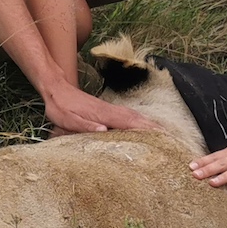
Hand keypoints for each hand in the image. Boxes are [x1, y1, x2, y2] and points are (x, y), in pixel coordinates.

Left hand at [41, 85, 160, 134]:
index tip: (162, 136)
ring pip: (134, 117)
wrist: (56, 87)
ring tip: (164, 136)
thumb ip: (83, 125)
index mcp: (103, 114)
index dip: (146, 128)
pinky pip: (127, 117)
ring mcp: (110, 109)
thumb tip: (103, 130)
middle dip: (155, 128)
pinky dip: (139, 122)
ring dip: (150, 125)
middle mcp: (110, 110)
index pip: (129, 122)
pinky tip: (144, 128)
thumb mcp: (66, 119)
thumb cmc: (60, 106)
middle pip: (137, 119)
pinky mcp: (107, 110)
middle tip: (171, 139)